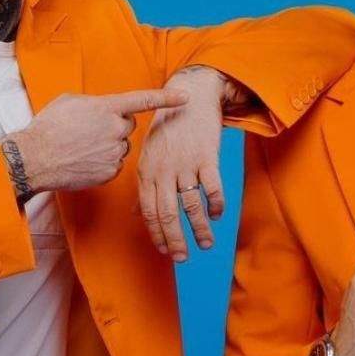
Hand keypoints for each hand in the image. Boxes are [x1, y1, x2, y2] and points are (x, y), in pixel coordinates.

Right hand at [9, 88, 187, 193]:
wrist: (34, 159)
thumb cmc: (47, 127)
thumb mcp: (68, 102)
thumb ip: (93, 103)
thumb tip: (101, 109)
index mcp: (106, 108)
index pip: (143, 100)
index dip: (166, 98)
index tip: (185, 98)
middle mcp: (115, 129)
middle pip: (128, 126)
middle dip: (115, 126)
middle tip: (90, 130)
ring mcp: (113, 153)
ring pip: (120, 147)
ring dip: (108, 145)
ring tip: (82, 147)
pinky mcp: (109, 172)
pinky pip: (114, 165)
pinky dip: (103, 163)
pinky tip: (84, 161)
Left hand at [137, 66, 231, 261]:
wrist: (190, 97)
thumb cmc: (168, 129)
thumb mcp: (149, 154)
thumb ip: (145, 186)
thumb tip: (137, 214)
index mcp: (147, 172)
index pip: (149, 211)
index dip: (157, 234)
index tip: (166, 251)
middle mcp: (163, 170)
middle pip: (168, 213)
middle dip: (176, 239)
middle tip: (183, 258)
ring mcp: (185, 164)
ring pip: (191, 205)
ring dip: (199, 228)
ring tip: (206, 244)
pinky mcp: (206, 156)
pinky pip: (212, 187)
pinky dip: (216, 204)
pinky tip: (217, 215)